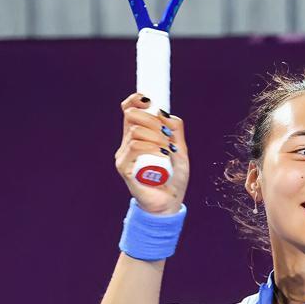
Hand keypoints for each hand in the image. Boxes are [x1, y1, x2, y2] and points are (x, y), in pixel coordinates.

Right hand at [115, 92, 190, 214]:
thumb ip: (175, 131)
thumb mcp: (180, 150)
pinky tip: (162, 154)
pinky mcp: (124, 168)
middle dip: (153, 120)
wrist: (170, 203)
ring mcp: (124, 156)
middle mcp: (127, 143)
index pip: (129, 110)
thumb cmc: (174, 178)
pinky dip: (151, 147)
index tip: (150, 101)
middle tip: (167, 136)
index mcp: (138, 136)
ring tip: (168, 150)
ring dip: (156, 136)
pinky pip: (134, 147)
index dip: (136, 100)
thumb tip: (164, 112)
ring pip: (136, 131)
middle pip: (131, 115)